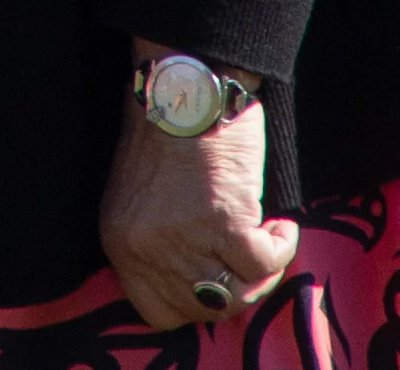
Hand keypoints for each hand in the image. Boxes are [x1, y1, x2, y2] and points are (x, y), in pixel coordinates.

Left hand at [100, 90, 301, 328]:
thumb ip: (159, 243)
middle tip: (250, 258)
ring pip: (236, 295)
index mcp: (119, 243)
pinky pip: (264, 264)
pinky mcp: (222, 222)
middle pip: (202, 310)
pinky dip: (281, 246)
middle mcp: (144, 249)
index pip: (156, 312)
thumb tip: (201, 284)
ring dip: (262, 272)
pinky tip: (280, 225)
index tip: (217, 278)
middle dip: (235, 289)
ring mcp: (180, 240)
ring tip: (267, 238)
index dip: (195, 303)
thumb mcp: (142, 198)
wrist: (184, 87)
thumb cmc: (170, 134)